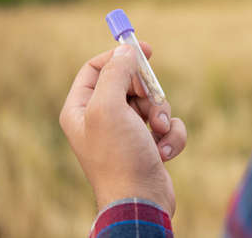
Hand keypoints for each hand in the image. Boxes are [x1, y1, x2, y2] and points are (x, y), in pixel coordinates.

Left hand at [59, 42, 186, 215]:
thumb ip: (115, 73)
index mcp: (81, 108)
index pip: (95, 68)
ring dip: (162, 115)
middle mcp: (101, 118)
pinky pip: (166, 125)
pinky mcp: (147, 144)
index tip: (146, 50)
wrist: (140, 201)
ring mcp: (125, 131)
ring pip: (151, 103)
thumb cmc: (119, 156)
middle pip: (128, 83)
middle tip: (151, 103)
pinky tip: (164, 153)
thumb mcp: (109, 108)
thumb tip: (125, 50)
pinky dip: (170, 135)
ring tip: (159, 132)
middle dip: (146, 92)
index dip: (119, 57)